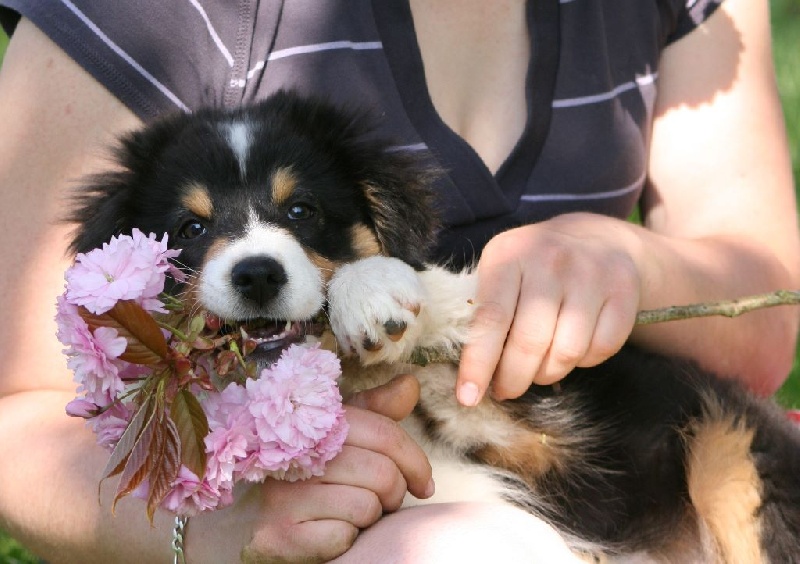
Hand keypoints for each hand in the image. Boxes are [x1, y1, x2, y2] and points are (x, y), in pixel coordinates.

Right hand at [193, 375, 432, 563]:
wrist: (226, 523)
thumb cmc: (296, 475)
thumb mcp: (332, 437)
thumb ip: (373, 413)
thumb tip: (410, 386)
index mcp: (309, 420)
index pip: (383, 433)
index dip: (415, 459)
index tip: (423, 482)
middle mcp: (292, 452)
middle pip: (381, 473)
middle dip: (394, 493)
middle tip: (383, 501)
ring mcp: (281, 495)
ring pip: (365, 506)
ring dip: (369, 516)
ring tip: (351, 513)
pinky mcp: (277, 536)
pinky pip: (342, 536)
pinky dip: (346, 539)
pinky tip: (327, 531)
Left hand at [457, 213, 641, 403]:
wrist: (596, 238)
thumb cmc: (534, 267)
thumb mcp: (501, 273)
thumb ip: (484, 313)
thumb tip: (472, 375)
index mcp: (509, 254)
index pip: (490, 318)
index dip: (478, 364)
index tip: (467, 398)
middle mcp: (550, 259)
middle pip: (530, 341)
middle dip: (513, 379)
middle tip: (505, 390)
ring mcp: (591, 273)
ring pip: (567, 351)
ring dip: (548, 374)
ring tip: (538, 369)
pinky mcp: (624, 289)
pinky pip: (602, 348)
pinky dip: (584, 362)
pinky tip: (572, 350)